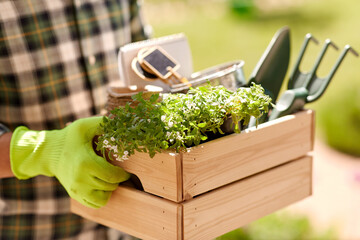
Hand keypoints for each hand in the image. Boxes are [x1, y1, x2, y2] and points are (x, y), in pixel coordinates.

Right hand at [10, 117, 129, 207]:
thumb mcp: (84, 126)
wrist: (48, 152)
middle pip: (110, 186)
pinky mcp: (75, 195)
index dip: (123, 174)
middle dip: (117, 180)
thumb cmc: (70, 138)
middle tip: (117, 171)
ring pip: (104, 199)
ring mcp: (77, 190)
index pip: (113, 176)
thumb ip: (103, 123)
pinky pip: (95, 204)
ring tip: (108, 179)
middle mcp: (80, 179)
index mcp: (86, 163)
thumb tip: (121, 124)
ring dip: (110, 190)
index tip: (125, 170)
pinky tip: (101, 185)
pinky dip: (101, 197)